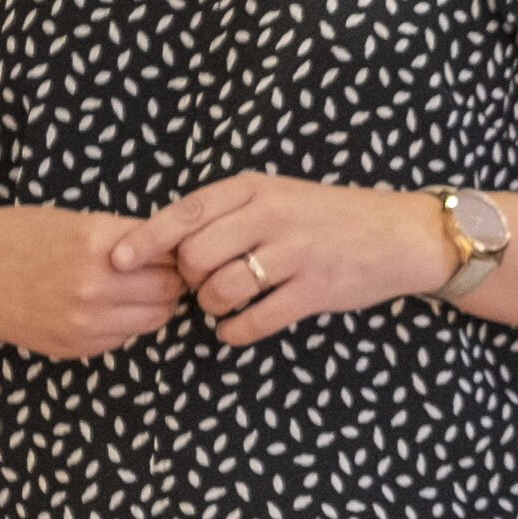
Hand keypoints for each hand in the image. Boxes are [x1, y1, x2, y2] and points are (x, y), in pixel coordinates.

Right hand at [0, 206, 185, 357]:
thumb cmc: (17, 237)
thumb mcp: (72, 220)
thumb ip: (123, 234)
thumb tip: (175, 244)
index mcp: (97, 242)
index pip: (170, 252)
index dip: (176, 249)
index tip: (174, 247)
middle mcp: (95, 285)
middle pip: (170, 288)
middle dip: (173, 277)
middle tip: (163, 269)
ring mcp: (86, 322)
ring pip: (155, 317)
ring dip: (155, 303)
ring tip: (137, 288)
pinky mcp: (77, 346)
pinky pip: (125, 336)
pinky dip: (127, 322)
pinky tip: (108, 306)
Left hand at [150, 175, 469, 342]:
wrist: (401, 234)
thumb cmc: (330, 216)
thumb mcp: (279, 195)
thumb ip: (229, 212)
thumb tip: (168, 242)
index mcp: (257, 187)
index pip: (185, 212)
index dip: (145, 240)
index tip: (116, 260)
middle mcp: (273, 215)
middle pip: (195, 257)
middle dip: (188, 279)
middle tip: (202, 282)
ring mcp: (296, 254)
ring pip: (220, 290)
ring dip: (211, 306)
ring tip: (224, 302)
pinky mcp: (315, 291)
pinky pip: (254, 320)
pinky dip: (235, 331)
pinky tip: (236, 327)